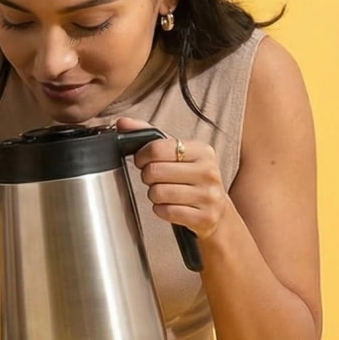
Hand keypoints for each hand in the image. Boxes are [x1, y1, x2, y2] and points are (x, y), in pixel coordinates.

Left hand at [116, 117, 229, 239]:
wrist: (216, 211)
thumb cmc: (190, 178)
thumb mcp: (176, 153)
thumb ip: (148, 134)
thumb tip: (122, 122)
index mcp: (202, 151)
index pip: (156, 148)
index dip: (142, 156)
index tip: (143, 161)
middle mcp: (209, 171)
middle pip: (153, 171)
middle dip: (147, 177)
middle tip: (155, 179)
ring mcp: (209, 195)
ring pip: (157, 193)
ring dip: (154, 195)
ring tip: (165, 193)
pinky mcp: (205, 217)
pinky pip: (165, 212)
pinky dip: (161, 210)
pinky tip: (171, 206)